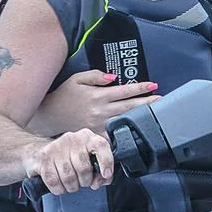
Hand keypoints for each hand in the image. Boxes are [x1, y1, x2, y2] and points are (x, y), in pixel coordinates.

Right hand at [27, 68, 159, 136]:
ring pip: (125, 121)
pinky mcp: (96, 135)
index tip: (154, 85)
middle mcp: (100, 111)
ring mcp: (99, 125)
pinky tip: (137, 134)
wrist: (49, 116)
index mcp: (98, 95)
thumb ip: (96, 76)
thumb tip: (114, 78)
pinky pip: (113, 136)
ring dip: (141, 117)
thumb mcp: (77, 79)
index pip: (124, 91)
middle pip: (129, 106)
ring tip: (155, 115)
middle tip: (162, 100)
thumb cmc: (63, 96)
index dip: (140, 87)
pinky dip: (125, 135)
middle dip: (147, 102)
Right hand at [28, 129, 113, 193]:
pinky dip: (59, 189)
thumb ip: (100, 173)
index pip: (101, 146)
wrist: (43, 152)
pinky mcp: (43, 158)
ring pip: (68, 177)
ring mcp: (56, 148)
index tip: (106, 175)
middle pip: (84, 168)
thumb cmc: (71, 158)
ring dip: (71, 187)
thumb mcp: (90, 161)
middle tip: (82, 182)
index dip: (106, 162)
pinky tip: (60, 185)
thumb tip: (98, 182)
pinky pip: (54, 181)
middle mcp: (72, 139)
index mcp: (88, 137)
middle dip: (85, 181)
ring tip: (71, 183)